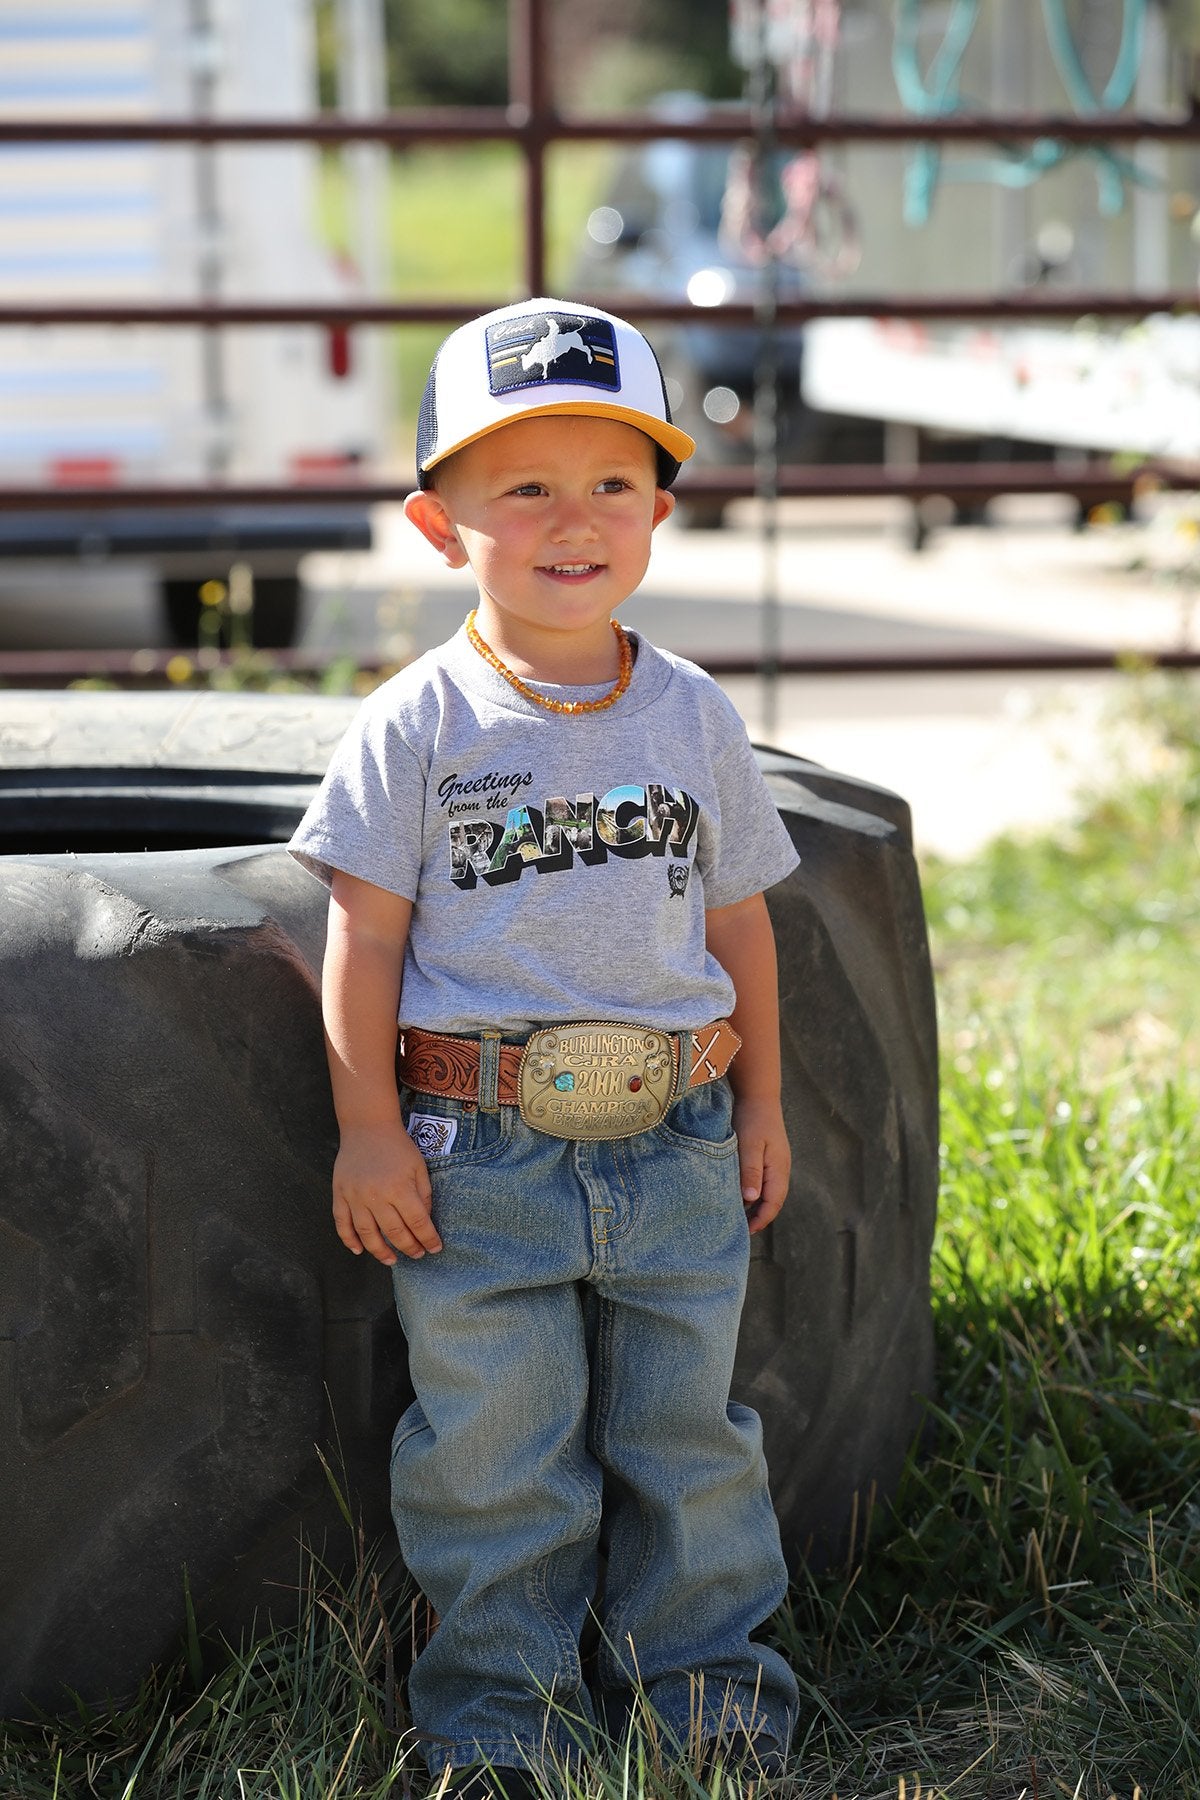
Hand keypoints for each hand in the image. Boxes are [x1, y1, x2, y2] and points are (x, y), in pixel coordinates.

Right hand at [331, 1121, 441, 1264]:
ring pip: (367, 1234)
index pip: (418, 1222)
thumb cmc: (398, 1147)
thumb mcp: (419, 1167)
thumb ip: (424, 1195)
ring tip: (392, 1260)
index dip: (428, 1238)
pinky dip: (349, 1240)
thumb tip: (424, 1221)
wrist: (367, 1128)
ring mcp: (355, 1196)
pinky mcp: (340, 1194)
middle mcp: (376, 1195)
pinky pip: (342, 1224)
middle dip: (409, 1248)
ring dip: (380, 1252)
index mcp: (400, 1187)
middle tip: (417, 1255)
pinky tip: (359, 1250)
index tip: (435, 1248)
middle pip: (394, 1232)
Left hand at [732, 1095, 790, 1233]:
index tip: (745, 1231)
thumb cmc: (753, 1118)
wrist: (758, 1095)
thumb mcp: (750, 1145)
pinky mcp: (768, 1157)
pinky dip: (753, 1192)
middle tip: (738, 1228)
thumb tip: (752, 1200)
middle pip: (772, 1201)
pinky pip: (763, 1182)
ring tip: (737, 1215)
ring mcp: (775, 1163)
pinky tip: (739, 1193)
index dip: (761, 1220)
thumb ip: (751, 1171)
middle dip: (758, 1217)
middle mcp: (780, 1169)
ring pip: (768, 1192)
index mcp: (779, 1169)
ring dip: (755, 1205)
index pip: (773, 1203)